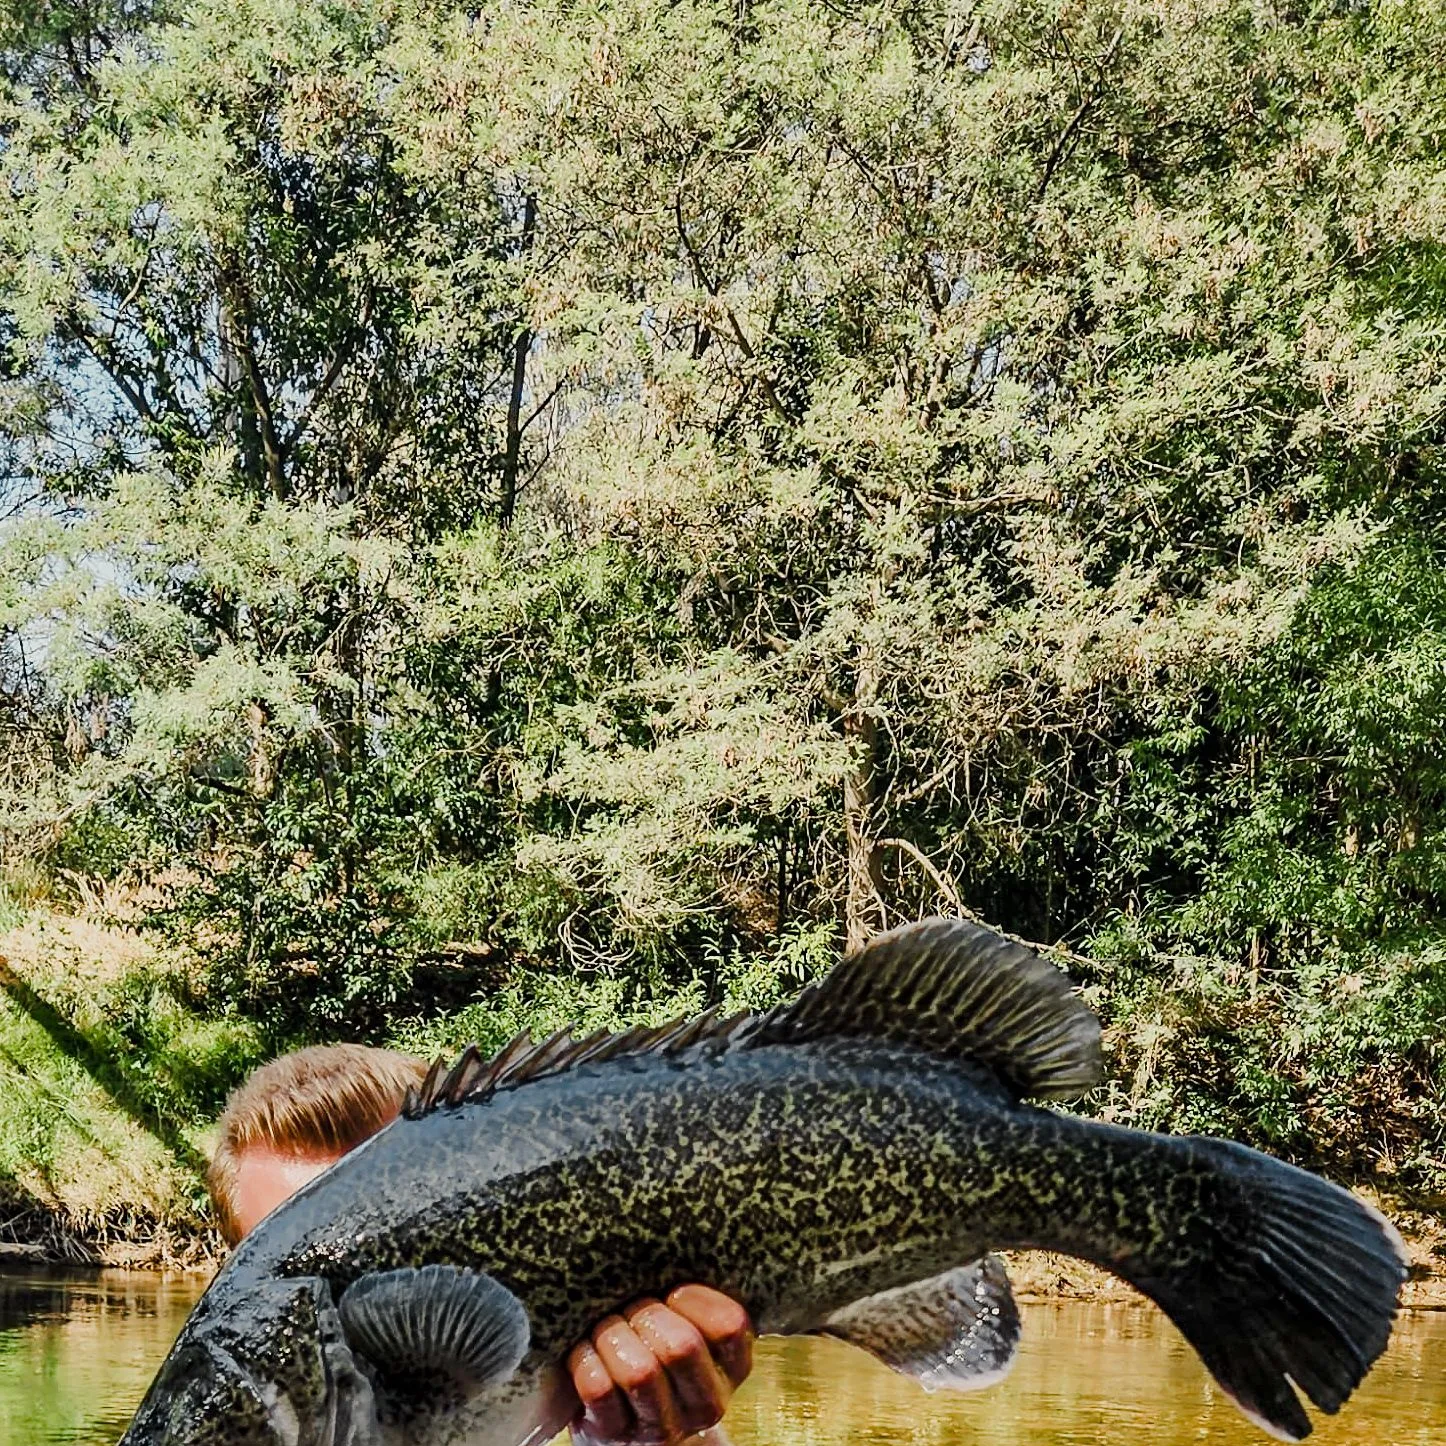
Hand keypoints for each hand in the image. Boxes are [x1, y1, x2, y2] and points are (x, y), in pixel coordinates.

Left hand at [566, 1285, 752, 1444]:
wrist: (629, 1424)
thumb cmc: (659, 1352)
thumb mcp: (691, 1328)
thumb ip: (691, 1301)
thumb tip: (668, 1239)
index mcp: (732, 1368)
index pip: (729, 1326)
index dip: (696, 1299)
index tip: (673, 1290)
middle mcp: (706, 1403)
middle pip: (681, 1346)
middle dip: (646, 1314)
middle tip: (631, 1307)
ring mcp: (661, 1427)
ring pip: (639, 1371)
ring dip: (613, 1334)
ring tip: (606, 1326)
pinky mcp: (616, 1436)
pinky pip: (598, 1389)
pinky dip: (585, 1358)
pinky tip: (585, 1349)